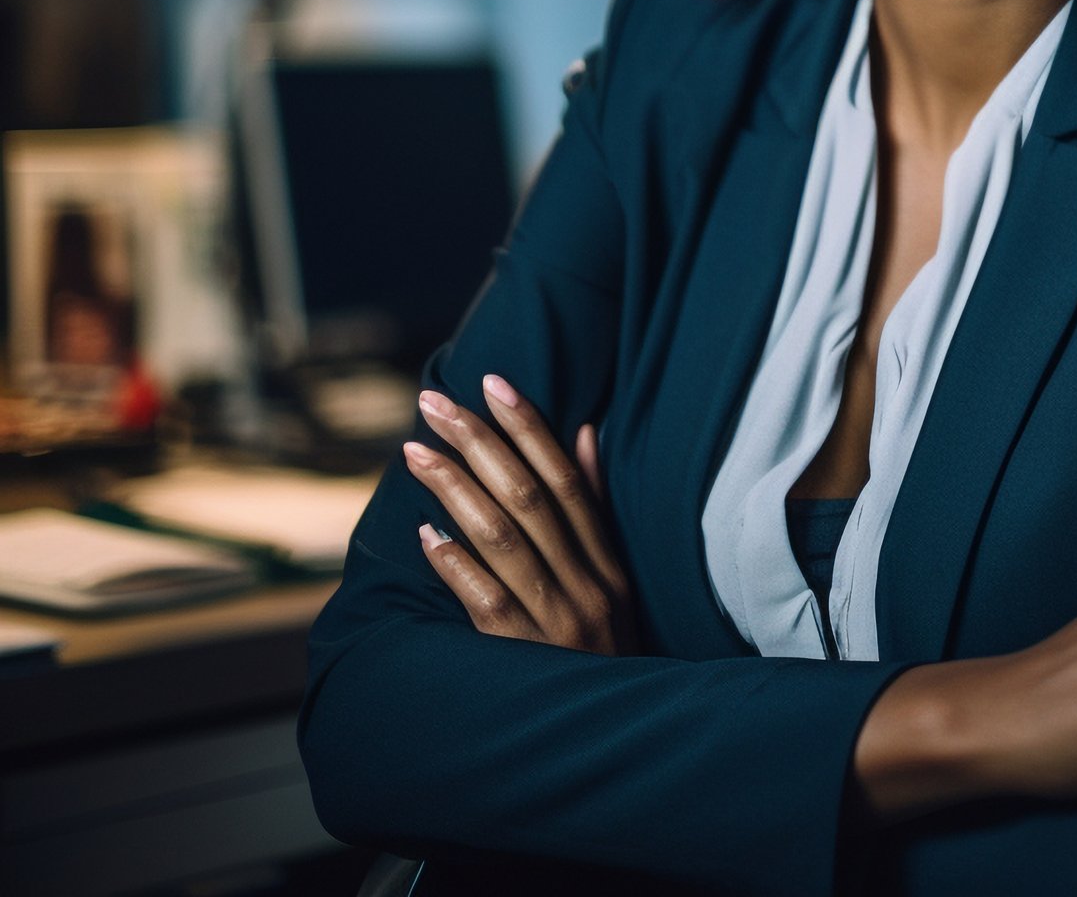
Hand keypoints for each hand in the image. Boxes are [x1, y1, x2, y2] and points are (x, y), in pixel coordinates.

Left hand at [402, 372, 637, 655]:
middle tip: (434, 403)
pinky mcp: (524, 658)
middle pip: (528, 496)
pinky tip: (426, 534)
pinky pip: (487, 602)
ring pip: (502, 539)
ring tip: (415, 452)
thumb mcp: (613, 579)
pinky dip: (457, 565)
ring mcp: (557, 620)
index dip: (528, 426)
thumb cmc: (604, 653)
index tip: (493, 382)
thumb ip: (593, 507)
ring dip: (455, 489)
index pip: (565, 477)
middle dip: (479, 442)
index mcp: (608, 561)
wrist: (615, 741)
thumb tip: (583, 431)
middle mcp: (587, 584)